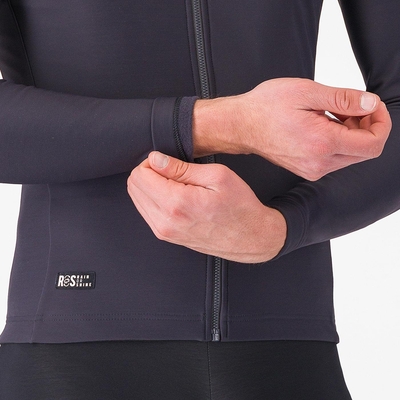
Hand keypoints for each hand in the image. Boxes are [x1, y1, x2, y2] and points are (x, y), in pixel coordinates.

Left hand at [127, 151, 286, 262]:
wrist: (251, 238)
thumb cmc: (240, 207)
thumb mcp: (217, 176)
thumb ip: (181, 168)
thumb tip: (156, 159)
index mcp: (176, 203)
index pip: (140, 175)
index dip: (153, 162)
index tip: (169, 162)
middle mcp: (165, 221)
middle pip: (134, 187)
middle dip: (149, 173)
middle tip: (173, 171)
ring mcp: (164, 232)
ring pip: (137, 199)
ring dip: (150, 186)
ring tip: (177, 185)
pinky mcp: (166, 236)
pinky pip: (146, 211)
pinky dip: (154, 199)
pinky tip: (175, 196)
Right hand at [193, 78, 391, 180]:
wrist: (241, 125)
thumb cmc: (266, 108)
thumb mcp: (307, 92)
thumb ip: (344, 99)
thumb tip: (370, 104)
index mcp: (322, 143)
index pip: (373, 143)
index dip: (381, 122)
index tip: (372, 106)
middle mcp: (319, 162)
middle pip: (365, 151)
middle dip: (368, 126)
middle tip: (353, 106)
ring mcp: (313, 169)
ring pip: (352, 155)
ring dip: (353, 133)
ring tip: (335, 113)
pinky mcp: (308, 170)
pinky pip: (336, 159)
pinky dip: (339, 141)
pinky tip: (325, 125)